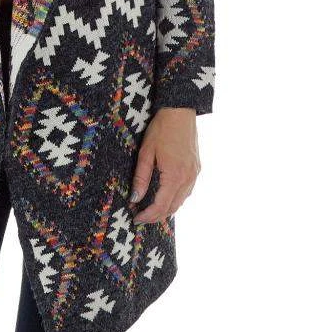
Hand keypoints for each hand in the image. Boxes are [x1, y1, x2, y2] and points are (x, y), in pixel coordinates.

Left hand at [128, 107, 200, 223]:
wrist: (180, 112)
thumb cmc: (161, 129)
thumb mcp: (146, 152)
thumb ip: (141, 177)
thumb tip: (135, 198)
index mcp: (174, 176)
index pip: (161, 206)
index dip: (148, 216)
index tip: (136, 219)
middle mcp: (188, 178)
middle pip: (172, 207)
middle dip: (156, 216)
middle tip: (141, 217)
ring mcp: (194, 174)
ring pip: (181, 201)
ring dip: (166, 209)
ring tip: (151, 210)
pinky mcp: (196, 169)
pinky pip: (186, 191)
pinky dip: (175, 199)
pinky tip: (165, 197)